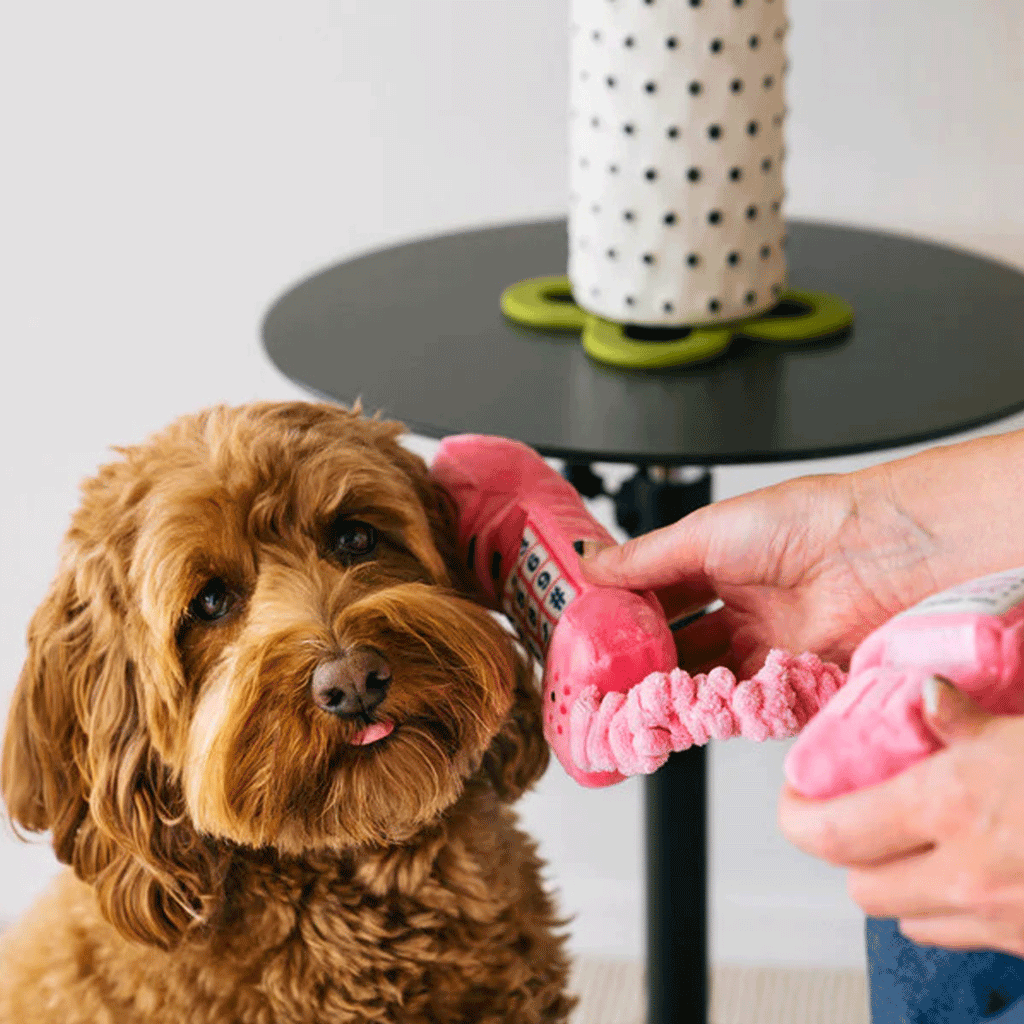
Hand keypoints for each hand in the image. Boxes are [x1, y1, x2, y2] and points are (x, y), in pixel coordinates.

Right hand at [581, 467, 941, 678]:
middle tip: (609, 680)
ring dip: (675, 689)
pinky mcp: (793, 678)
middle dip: (647, 662)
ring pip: (709, 677)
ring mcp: (769, 643)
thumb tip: (587, 559)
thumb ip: (644, 558)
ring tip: (636, 701)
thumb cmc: (801, 523)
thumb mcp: (704, 534)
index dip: (628, 617)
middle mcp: (744, 605)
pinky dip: (716, 710)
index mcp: (720, 562)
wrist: (881, 552)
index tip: (594, 636)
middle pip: (683, 644)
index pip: (662, 596)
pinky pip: (745, 703)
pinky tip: (687, 712)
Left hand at [779, 677, 1023, 955]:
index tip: (796, 793)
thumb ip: (967, 720)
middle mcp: (967, 876)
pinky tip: (973, 866)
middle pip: (860, 886)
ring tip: (913, 837)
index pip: (830, 832)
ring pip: (906, 919)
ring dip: (896, 880)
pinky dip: (948, 906)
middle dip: (847, 850)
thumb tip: (924, 695)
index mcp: (953, 808)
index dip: (797, 815)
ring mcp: (1003, 922)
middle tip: (855, 810)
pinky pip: (962, 936)